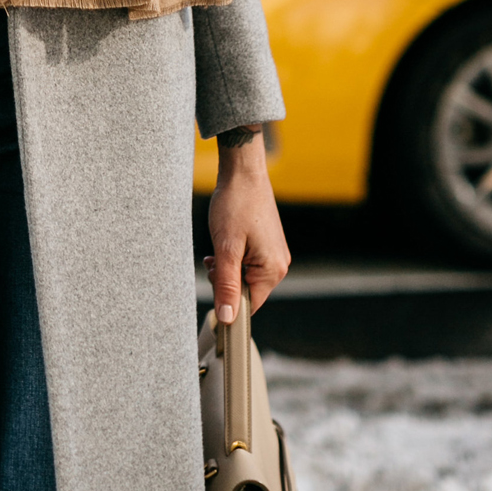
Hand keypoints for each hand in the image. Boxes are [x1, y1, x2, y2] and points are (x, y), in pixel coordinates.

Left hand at [204, 128, 289, 324]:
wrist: (242, 172)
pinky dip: (233, 258)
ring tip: (217, 249)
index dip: (228, 300)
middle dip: (226, 280)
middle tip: (213, 259)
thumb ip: (227, 285)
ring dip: (227, 268)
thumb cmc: (234, 205)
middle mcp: (279, 264)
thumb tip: (228, 318)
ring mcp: (274, 253)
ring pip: (245, 276)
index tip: (213, 282)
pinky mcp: (267, 244)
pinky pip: (248, 263)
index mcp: (273, 270)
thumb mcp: (226, 248)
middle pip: (247, 291)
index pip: (249, 306)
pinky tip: (223, 244)